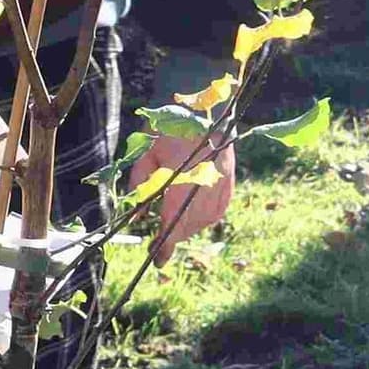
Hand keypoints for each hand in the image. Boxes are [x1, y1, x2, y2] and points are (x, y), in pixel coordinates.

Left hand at [127, 128, 236, 257]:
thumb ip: (140, 188)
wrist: (204, 109)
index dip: (165, 245)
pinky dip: (202, 217)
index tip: (158, 259)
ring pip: (202, 222)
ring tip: (173, 221)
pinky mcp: (230, 186)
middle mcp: (205, 188)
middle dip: (171, 234)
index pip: (173, 223)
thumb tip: (138, 216)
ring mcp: (221, 188)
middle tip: (157, 240)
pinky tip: (191, 212)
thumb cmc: (170, 130)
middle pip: (186, 226)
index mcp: (183, 181)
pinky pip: (216, 212)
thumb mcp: (147, 156)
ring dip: (186, 226)